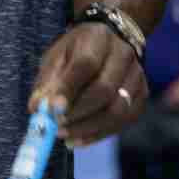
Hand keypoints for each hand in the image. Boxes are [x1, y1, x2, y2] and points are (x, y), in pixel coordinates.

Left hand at [29, 23, 144, 147]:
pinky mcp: (143, 94)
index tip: (51, 110)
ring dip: (89, 128)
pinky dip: (101, 134)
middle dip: (78, 114)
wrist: (113, 40)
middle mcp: (123, 54)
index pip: (86, 64)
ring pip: (118, 109)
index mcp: (98, 38)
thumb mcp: (57, 56)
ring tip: (66, 137)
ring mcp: (137, 75)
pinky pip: (125, 120)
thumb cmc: (77, 50)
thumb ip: (47, 81)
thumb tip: (36, 108)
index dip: (69, 89)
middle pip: (105, 89)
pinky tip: (81, 139)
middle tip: (57, 128)